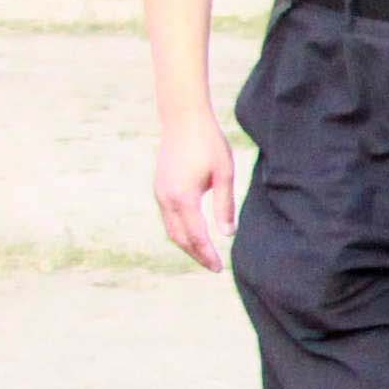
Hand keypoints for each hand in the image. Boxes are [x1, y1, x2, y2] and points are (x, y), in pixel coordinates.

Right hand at [152, 113, 236, 272]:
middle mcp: (166, 199)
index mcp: (183, 198)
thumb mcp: (224, 174)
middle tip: (214, 267)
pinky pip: (168, 218)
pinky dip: (180, 231)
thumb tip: (228, 235)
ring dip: (187, 244)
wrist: (183, 119)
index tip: (219, 269)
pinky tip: (194, 233)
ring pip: (171, 229)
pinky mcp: (159, 188)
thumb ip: (225, 206)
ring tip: (205, 254)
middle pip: (179, 238)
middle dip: (196, 254)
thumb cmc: (208, 143)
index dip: (207, 255)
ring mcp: (159, 193)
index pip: (196, 237)